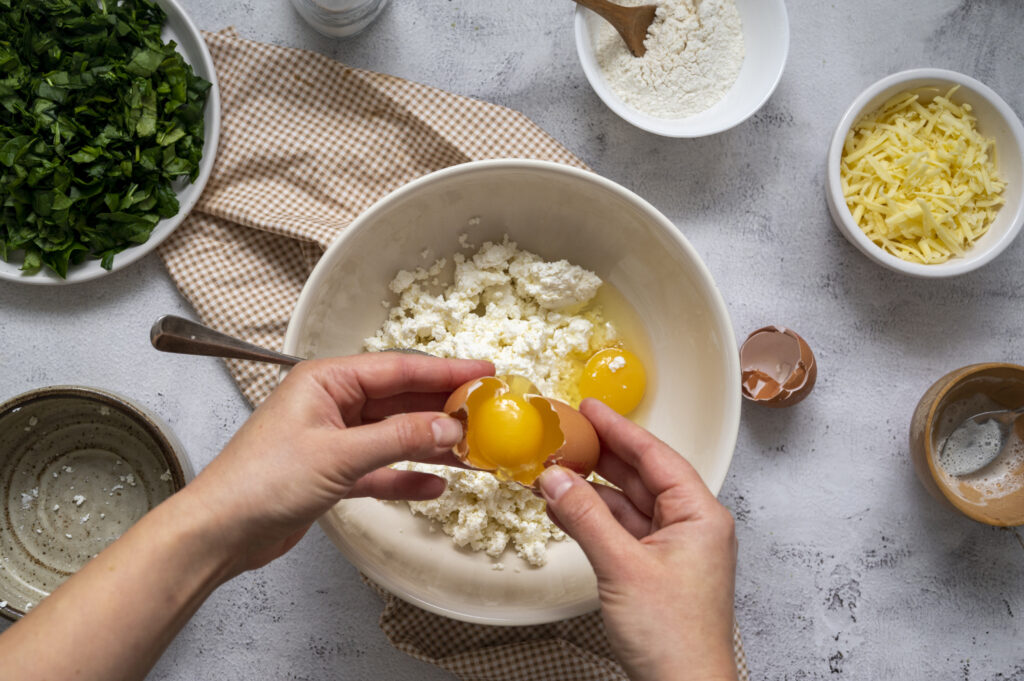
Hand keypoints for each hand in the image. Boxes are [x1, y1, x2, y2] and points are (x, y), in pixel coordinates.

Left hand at [184, 353, 493, 575]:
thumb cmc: (261, 480)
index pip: (399, 368)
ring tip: (472, 453)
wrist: (220, 532)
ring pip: (395, 436)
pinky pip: (381, 469)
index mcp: (327, 380)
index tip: (483, 372)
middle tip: (486, 416)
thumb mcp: (339, 454)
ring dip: (431, 445)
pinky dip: (406, 476)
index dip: (445, 371)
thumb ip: (398, 438)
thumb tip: (449, 426)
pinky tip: (435, 485)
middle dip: (444, 411)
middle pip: (401, 401)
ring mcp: (333, 439)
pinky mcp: (332, 474)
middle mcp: (332, 404)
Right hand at [538, 399, 737, 680]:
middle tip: (567, 432)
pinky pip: (621, 530)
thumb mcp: (622, 568)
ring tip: (555, 469)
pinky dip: (593, 518)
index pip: (656, 456)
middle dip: (602, 455)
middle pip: (641, 475)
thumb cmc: (675, 638)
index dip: (621, 429)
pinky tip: (565, 507)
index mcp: (700, 515)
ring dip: (591, 489)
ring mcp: (673, 549)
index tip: (591, 409)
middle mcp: (691, 526)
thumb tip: (556, 478)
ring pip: (627, 503)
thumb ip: (585, 517)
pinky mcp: (654, 570)